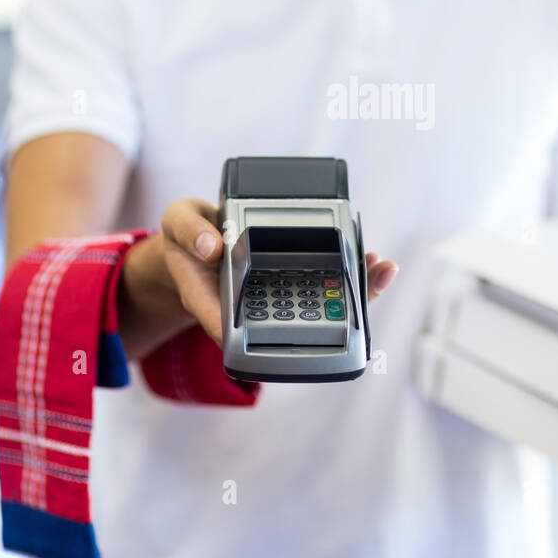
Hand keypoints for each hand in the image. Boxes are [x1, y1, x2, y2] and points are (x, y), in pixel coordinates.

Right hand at [158, 198, 397, 347]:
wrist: (192, 243)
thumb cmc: (186, 240)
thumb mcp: (178, 225)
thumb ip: (191, 233)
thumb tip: (212, 247)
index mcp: (219, 304)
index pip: (252, 330)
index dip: (284, 331)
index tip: (315, 322)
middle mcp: (253, 307)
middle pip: (298, 320)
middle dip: (335, 308)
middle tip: (366, 285)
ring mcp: (274, 295)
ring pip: (315, 303)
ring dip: (350, 291)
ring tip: (379, 269)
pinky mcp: (287, 280)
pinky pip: (319, 282)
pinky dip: (345, 273)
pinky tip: (369, 261)